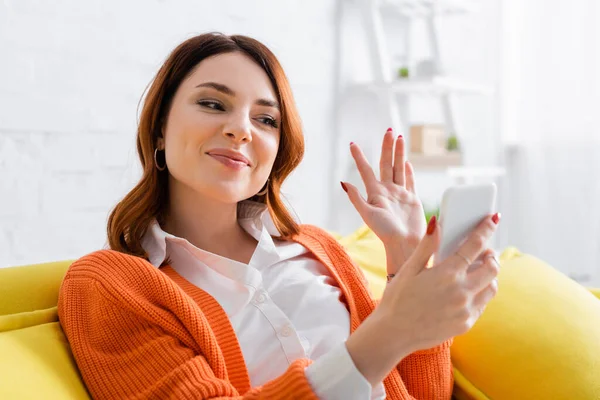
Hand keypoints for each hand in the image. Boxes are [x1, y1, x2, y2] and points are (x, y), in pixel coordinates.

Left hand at [341, 128, 425, 269]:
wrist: (405, 244)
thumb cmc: (385, 232)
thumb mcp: (367, 214)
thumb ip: (356, 198)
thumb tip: (344, 182)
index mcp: (375, 193)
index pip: (366, 170)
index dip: (359, 157)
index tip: (352, 144)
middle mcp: (387, 191)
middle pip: (386, 163)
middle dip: (387, 147)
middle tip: (389, 131)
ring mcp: (400, 194)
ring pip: (399, 168)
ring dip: (399, 153)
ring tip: (400, 137)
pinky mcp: (412, 199)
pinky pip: (409, 181)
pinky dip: (408, 170)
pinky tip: (406, 161)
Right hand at [378, 213, 500, 351]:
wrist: (394, 333)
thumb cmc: (398, 298)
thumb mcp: (409, 269)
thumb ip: (426, 245)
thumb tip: (436, 222)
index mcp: (447, 273)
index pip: (475, 245)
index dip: (486, 229)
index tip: (493, 218)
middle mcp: (461, 292)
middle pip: (492, 267)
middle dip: (491, 256)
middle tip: (484, 252)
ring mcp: (466, 310)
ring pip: (491, 288)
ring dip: (488, 276)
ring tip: (476, 272)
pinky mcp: (466, 324)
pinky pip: (482, 305)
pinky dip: (479, 294)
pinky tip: (465, 291)